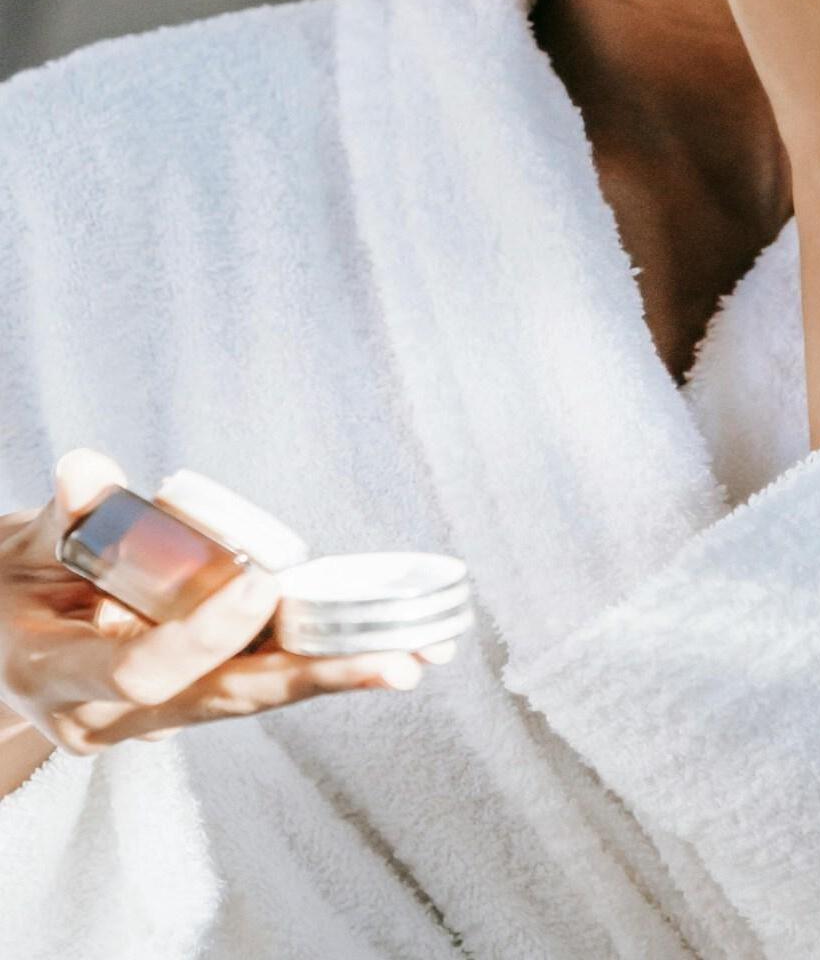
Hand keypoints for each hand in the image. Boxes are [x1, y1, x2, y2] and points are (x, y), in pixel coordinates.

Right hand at [0, 448, 455, 759]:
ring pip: (252, 696)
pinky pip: (256, 681)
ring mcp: (156, 716)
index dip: (202, 631)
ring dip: (333, 675)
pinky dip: (317, 663)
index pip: (141, 670)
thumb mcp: (17, 552)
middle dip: (311, 678)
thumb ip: (61, 518)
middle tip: (392, 662)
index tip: (258, 581)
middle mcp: (112, 715)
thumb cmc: (9, 590)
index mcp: (59, 677)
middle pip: (225, 699)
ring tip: (413, 657)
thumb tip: (86, 469)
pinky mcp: (190, 697)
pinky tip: (385, 651)